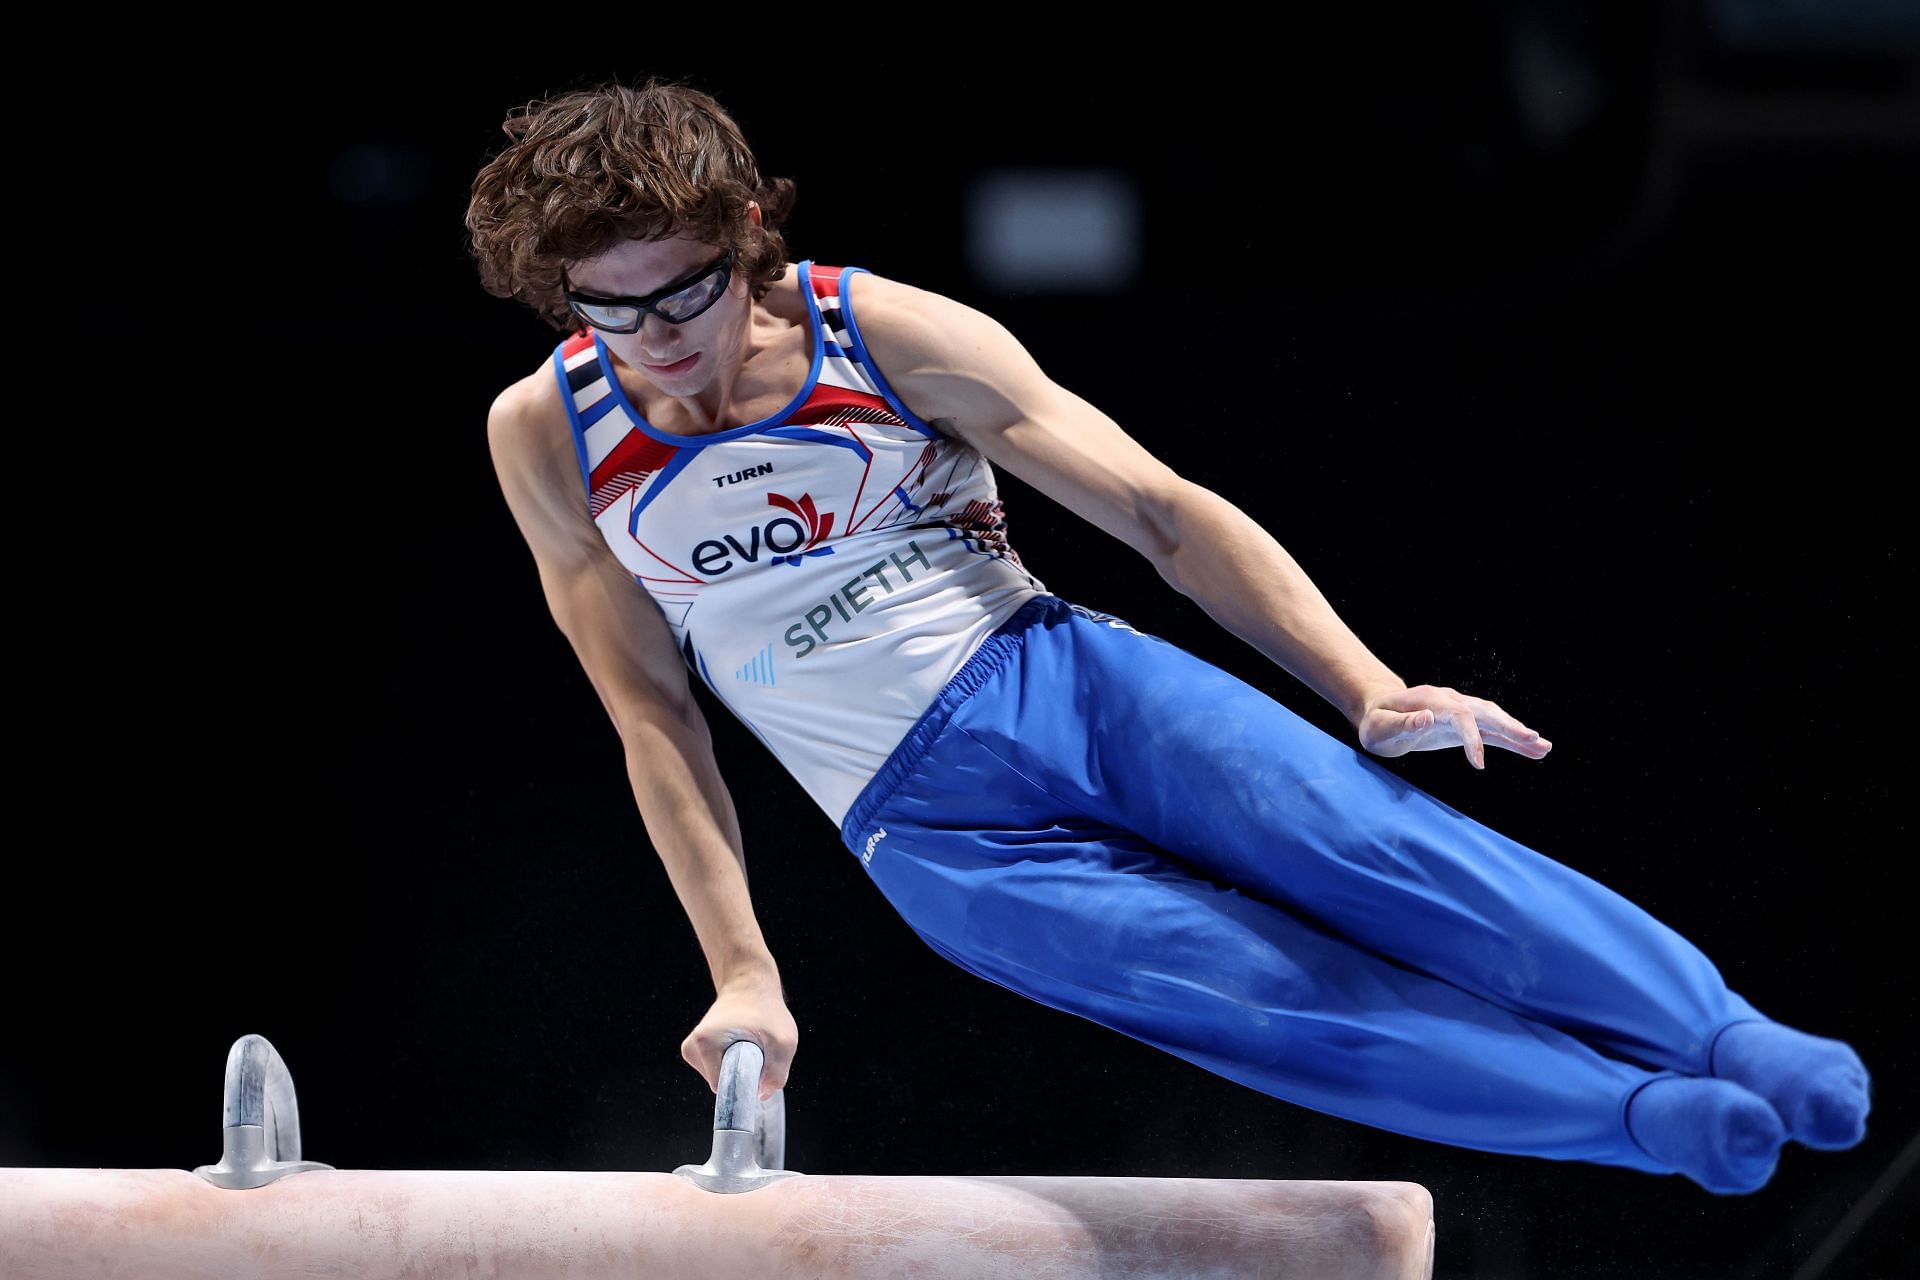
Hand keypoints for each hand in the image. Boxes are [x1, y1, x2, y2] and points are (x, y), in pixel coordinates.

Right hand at [681, 976, 798, 1102]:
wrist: (749, 985)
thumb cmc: (766, 1010)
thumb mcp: (784, 1041)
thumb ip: (777, 1073)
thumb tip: (760, 1096)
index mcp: (705, 1043)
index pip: (723, 1087)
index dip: (746, 1085)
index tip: (759, 1071)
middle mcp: (691, 1047)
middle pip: (720, 1084)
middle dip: (742, 1074)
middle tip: (757, 1050)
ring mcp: (691, 1048)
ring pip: (718, 1078)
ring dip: (738, 1068)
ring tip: (748, 1043)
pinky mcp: (695, 1049)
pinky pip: (716, 1070)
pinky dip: (731, 1063)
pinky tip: (738, 1045)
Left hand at [1356, 684, 1551, 768]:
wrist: (1380, 712)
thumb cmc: (1377, 723)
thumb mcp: (1380, 727)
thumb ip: (1403, 723)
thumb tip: (1428, 718)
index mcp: (1431, 700)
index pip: (1459, 716)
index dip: (1471, 738)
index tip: (1479, 764)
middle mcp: (1451, 701)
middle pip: (1485, 713)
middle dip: (1509, 727)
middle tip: (1534, 740)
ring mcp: (1460, 710)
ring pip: (1494, 720)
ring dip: (1518, 734)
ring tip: (1545, 748)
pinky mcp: (1465, 724)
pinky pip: (1493, 732)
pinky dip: (1513, 741)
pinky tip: (1535, 750)